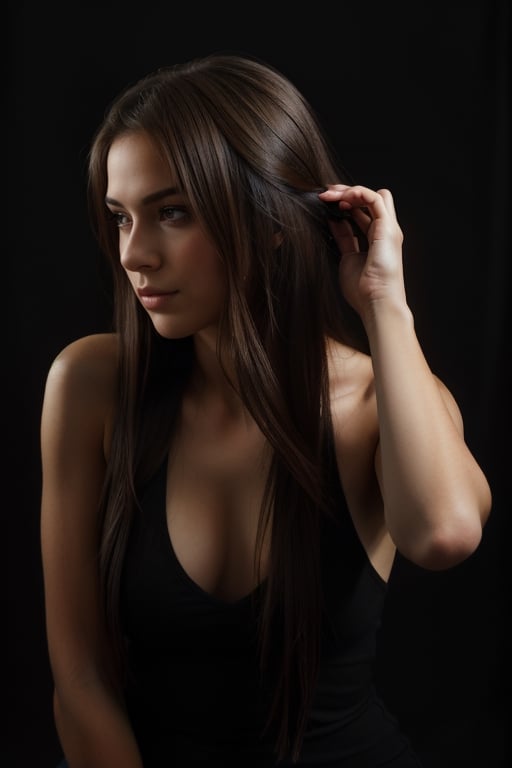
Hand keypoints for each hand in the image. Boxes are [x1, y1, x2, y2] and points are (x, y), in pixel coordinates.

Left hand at [319, 185, 405, 321]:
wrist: (376, 303)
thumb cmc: (363, 290)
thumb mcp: (347, 258)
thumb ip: (343, 239)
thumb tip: (333, 221)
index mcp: (375, 240)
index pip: (362, 213)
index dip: (345, 204)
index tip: (324, 204)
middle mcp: (384, 231)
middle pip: (369, 200)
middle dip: (347, 193)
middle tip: (325, 195)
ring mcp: (388, 229)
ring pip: (374, 195)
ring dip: (350, 191)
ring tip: (329, 195)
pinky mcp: (388, 228)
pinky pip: (374, 198)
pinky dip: (357, 194)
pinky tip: (340, 200)